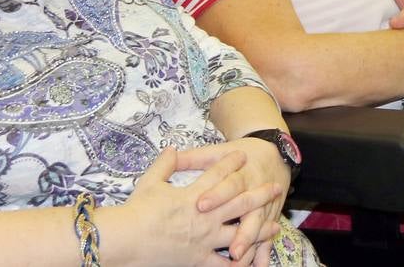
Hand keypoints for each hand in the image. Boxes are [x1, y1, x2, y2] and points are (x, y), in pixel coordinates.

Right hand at [107, 147, 281, 266]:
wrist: (127, 239)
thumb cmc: (137, 210)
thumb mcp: (150, 181)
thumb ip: (165, 165)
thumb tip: (172, 148)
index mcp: (194, 195)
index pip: (218, 175)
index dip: (232, 163)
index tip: (243, 155)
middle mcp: (206, 216)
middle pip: (240, 202)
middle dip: (260, 193)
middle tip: (277, 187)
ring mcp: (205, 239)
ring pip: (240, 233)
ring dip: (259, 230)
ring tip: (275, 227)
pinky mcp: (198, 259)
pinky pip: (223, 264)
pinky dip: (237, 264)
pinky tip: (249, 263)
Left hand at [187, 138, 289, 263]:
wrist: (273, 155)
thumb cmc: (242, 155)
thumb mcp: (218, 152)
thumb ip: (194, 157)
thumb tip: (170, 153)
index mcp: (240, 175)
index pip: (229, 185)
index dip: (216, 194)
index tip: (201, 205)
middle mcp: (252, 193)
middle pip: (248, 211)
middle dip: (241, 232)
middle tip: (232, 249)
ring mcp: (261, 208)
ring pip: (257, 228)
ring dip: (250, 245)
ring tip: (240, 260)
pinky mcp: (267, 219)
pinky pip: (265, 238)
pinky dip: (262, 253)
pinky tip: (257, 266)